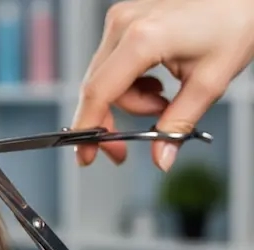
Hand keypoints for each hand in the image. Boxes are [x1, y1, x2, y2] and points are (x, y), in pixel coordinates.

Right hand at [72, 0, 253, 170]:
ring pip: (106, 80)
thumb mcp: (209, 82)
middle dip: (112, 120)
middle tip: (125, 146)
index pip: (98, 93)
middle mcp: (124, 25)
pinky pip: (113, 64)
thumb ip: (179, 124)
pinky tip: (155, 83)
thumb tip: (161, 157)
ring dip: (129, 101)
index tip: (86, 154)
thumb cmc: (234, 22)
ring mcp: (121, 20)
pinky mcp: (125, 21)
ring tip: (162, 101)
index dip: (88, 129)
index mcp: (142, 39)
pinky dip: (130, 83)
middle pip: (98, 89)